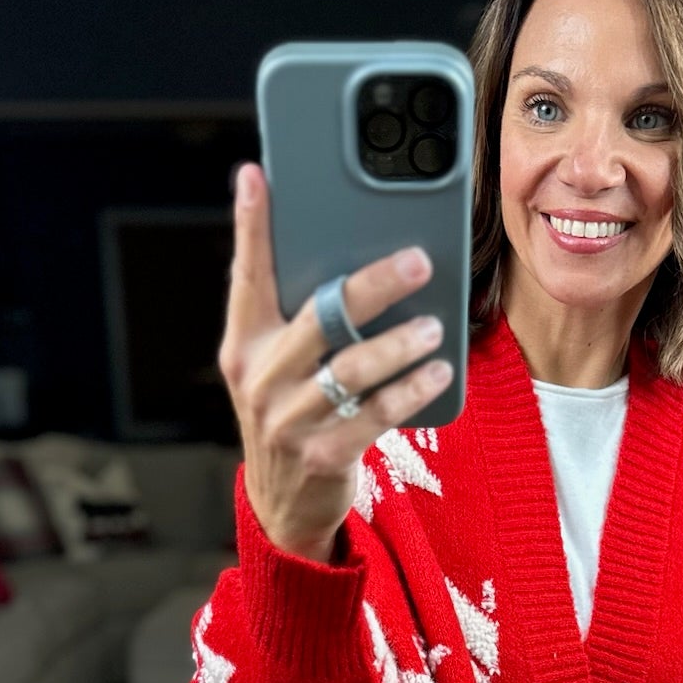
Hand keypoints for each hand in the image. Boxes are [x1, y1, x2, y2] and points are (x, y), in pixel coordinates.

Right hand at [218, 161, 455, 563]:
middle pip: (320, 318)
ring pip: (352, 368)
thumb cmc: (293, 415)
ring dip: (401, 343)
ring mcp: (289, 421)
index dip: (251, 226)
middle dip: (373, 284)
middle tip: (418, 261)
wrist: (284, 505)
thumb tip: (340, 255)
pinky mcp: (323, 455)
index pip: (247, 277)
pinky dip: (411, 390)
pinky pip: (376, 414)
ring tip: (433, 326)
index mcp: (244, 346)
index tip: (258, 177)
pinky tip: (437, 370)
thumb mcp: (276, 367)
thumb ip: (295, 318)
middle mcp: (260, 379)